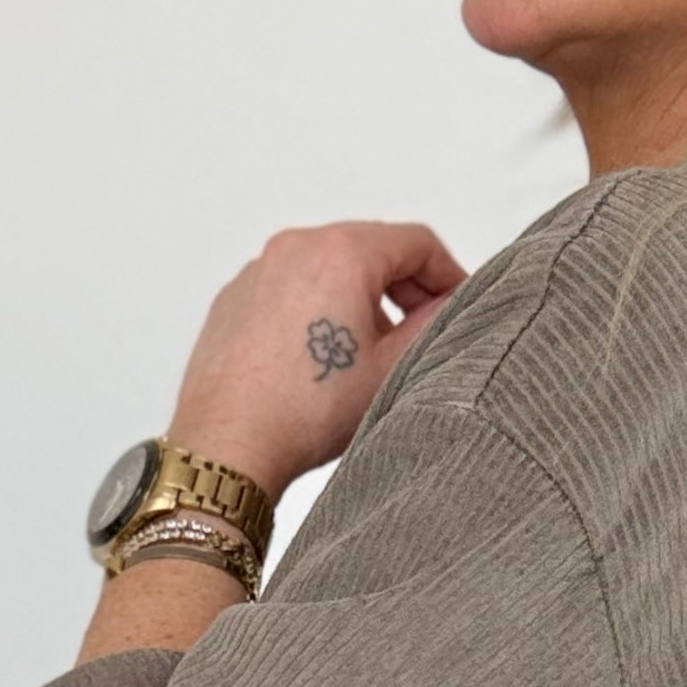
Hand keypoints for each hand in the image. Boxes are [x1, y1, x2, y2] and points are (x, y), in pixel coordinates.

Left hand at [165, 220, 468, 495]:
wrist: (228, 444)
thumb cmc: (303, 412)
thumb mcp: (392, 370)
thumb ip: (433, 325)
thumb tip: (449, 307)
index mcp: (342, 252)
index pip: (416, 242)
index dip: (448, 273)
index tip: (458, 303)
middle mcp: (296, 247)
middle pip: (370, 249)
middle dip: (403, 287)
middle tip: (422, 330)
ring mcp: (259, 270)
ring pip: (328, 269)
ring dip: (360, 299)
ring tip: (370, 353)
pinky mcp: (235, 299)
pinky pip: (290, 290)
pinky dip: (316, 310)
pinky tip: (322, 361)